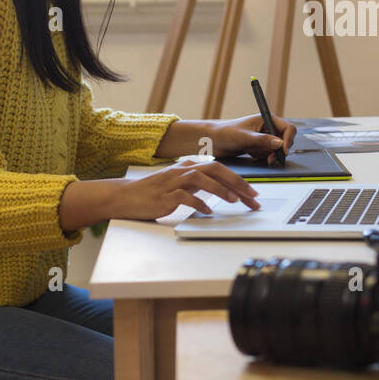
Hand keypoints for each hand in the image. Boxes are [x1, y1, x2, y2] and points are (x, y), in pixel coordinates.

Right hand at [115, 158, 260, 219]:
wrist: (126, 197)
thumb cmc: (155, 193)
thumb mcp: (181, 185)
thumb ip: (198, 185)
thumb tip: (221, 189)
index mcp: (188, 167)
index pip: (219, 169)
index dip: (238, 180)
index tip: (252, 193)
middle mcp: (182, 171)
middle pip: (215, 170)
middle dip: (236, 182)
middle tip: (252, 196)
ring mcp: (172, 182)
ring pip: (201, 179)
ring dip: (220, 189)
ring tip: (234, 201)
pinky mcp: (164, 196)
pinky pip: (184, 197)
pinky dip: (198, 204)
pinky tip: (207, 212)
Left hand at [209, 114, 297, 165]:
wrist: (212, 142)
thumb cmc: (226, 133)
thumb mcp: (245, 137)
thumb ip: (263, 140)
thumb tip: (280, 144)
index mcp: (266, 119)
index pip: (287, 128)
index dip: (288, 139)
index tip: (283, 150)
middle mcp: (267, 128)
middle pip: (285, 140)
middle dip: (280, 150)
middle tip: (272, 158)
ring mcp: (263, 138)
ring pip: (277, 149)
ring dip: (272, 155)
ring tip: (261, 158)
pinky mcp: (258, 148)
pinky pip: (269, 155)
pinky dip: (264, 158)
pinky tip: (253, 156)